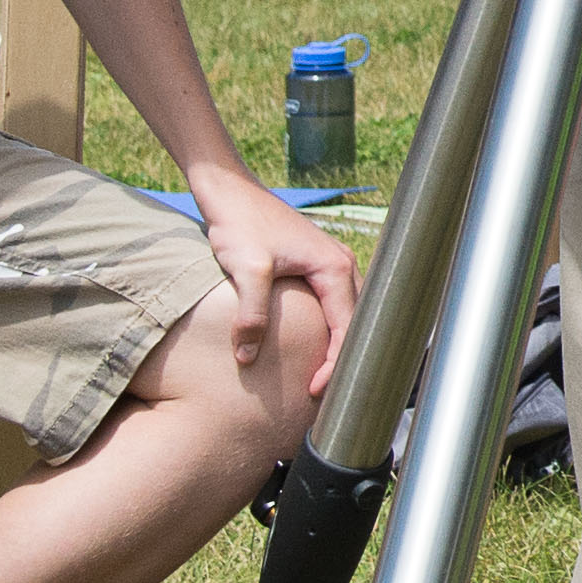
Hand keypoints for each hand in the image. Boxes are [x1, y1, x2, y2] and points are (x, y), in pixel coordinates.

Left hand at [192, 168, 355, 399]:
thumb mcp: (246, 269)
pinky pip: (330, 304)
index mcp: (334, 267)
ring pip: (344, 314)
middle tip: (321, 393)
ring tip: (320, 375)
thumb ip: (251, 315)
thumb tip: (247, 358)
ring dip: (336, 344)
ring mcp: (328, 264)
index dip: (334, 363)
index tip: (313, 389)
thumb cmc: (240, 222)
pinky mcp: (312, 264)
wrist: (227, 189)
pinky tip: (311, 345)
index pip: (347, 327)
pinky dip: (326, 328)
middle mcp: (340, 264)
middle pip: (354, 323)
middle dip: (341, 359)